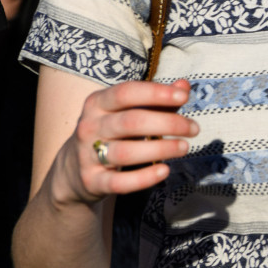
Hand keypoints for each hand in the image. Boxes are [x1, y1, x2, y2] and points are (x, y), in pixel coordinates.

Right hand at [52, 79, 196, 206]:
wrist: (73, 169)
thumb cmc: (112, 132)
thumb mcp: (127, 111)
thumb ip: (156, 100)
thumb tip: (184, 86)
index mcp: (97, 103)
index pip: (126, 92)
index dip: (156, 93)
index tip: (184, 97)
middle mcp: (89, 127)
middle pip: (131, 122)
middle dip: (168, 124)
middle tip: (194, 129)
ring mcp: (87, 155)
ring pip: (126, 152)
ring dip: (161, 149)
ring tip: (185, 147)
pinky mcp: (92, 181)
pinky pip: (119, 182)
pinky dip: (144, 178)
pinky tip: (164, 171)